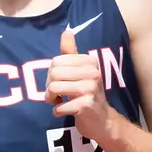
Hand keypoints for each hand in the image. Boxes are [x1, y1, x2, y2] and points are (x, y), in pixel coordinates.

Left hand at [45, 26, 110, 140]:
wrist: (102, 120)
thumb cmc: (87, 93)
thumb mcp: (80, 71)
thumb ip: (71, 53)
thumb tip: (66, 32)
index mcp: (90, 62)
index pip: (56, 61)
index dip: (52, 73)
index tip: (60, 82)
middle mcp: (93, 73)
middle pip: (54, 74)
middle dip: (49, 86)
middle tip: (56, 94)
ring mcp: (90, 89)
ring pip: (54, 88)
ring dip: (51, 99)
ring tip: (58, 101)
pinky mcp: (85, 106)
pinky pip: (58, 107)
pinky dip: (57, 111)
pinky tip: (65, 111)